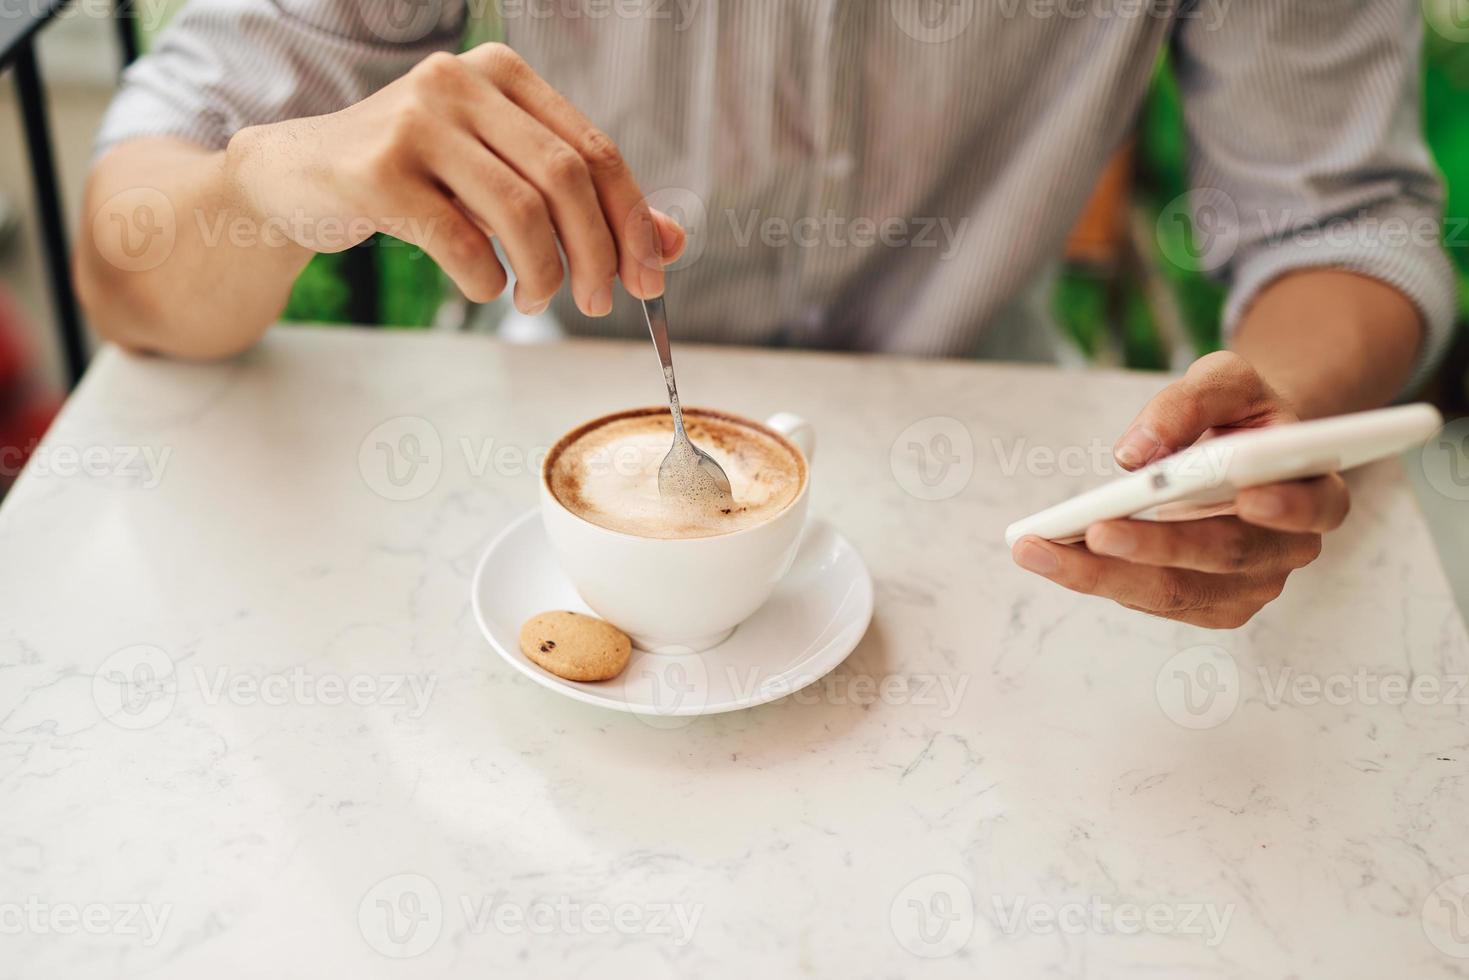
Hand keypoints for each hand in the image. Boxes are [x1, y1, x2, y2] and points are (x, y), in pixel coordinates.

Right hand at [224, 43, 683, 315]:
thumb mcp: (500, 180)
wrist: (294, 178)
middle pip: (567, 178)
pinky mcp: (377, 171)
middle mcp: (459, 83)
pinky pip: (461, 240)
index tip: (649, 278)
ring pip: (521, 211)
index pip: (595, 150)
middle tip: (600, 302)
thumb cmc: (411, 180)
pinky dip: (486, 278)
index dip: (633, 221)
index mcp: (502, 75)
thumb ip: (583, 205)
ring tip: (539, 300)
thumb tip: (671, 243)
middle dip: (599, 253)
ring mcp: (415, 122)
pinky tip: (486, 286)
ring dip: (545, 273)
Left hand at [1010, 351, 1349, 627]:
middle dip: (1156, 544)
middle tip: (1095, 529)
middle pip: (1225, 555)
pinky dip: (1098, 579)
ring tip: (1038, 549)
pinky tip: (1050, 556)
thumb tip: (1135, 452)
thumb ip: (1190, 401)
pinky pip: (1150, 599)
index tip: (1248, 497)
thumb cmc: (1238, 413)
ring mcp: (1250, 586)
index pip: (1312, 506)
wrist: (1241, 448)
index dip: (1284, 508)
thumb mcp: (1224, 381)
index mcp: (1316, 489)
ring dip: (1103, 574)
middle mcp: (1290, 548)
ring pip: (1176, 590)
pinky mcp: (1208, 604)